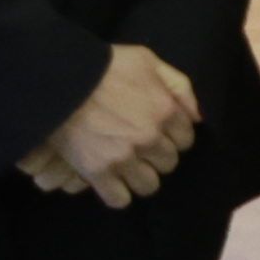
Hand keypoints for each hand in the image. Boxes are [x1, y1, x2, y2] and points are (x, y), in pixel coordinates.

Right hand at [19, 44, 198, 208]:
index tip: (159, 131)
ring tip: (127, 165)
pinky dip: (117, 193)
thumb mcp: (146, 59)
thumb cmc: (104, 65)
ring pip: (149, 185)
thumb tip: (199, 117)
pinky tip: (111, 181)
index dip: (173, 135)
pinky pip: (120, 199)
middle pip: (169, 163)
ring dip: (140, 177)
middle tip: (140, 146)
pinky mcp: (99, 173)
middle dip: (157, 156)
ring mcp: (124, 158)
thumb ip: (178, 85)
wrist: (60, 80)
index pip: (186, 139)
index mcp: (165, 110)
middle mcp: (150, 138)